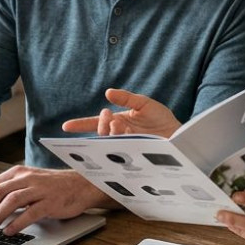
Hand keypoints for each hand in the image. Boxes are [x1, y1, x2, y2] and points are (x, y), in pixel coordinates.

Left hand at [0, 166, 116, 234]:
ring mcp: (39, 189)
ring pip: (10, 200)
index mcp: (18, 173)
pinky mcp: (50, 201)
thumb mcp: (29, 184)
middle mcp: (26, 178)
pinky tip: (8, 231)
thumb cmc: (52, 188)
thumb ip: (10, 192)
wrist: (82, 185)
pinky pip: (30, 212)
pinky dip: (17, 222)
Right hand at [61, 89, 182, 137]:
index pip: (96, 122)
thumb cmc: (161, 119)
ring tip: (119, 124)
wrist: (178, 134)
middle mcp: (120, 134)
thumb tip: (108, 93)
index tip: (66, 126)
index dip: (80, 125)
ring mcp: (126, 143)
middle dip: (101, 124)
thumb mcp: (144, 104)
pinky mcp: (134, 151)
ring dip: (112, 131)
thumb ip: (126, 98)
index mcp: (119, 121)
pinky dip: (123, 138)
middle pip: (101, 131)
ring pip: (110, 139)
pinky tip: (127, 133)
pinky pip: (123, 146)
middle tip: (108, 117)